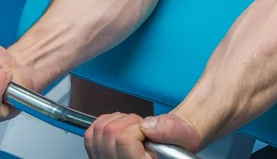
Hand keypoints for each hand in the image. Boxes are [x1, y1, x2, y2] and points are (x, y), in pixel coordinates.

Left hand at [84, 112, 201, 158]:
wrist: (172, 144)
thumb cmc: (179, 143)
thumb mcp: (185, 134)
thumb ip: (171, 129)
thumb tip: (148, 126)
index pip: (124, 140)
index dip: (137, 128)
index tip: (148, 131)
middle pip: (109, 132)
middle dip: (129, 122)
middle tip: (143, 129)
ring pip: (99, 131)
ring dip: (117, 121)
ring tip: (134, 129)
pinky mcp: (98, 156)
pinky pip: (91, 133)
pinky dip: (105, 123)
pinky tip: (120, 127)